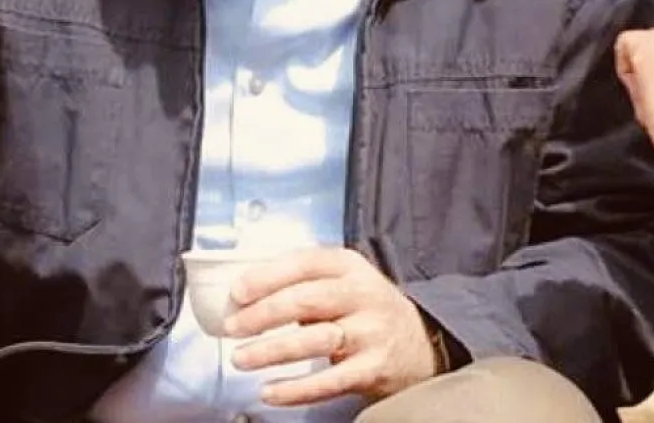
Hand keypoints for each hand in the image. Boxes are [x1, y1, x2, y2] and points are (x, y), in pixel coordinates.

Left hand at [225, 247, 436, 405]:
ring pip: (315, 339)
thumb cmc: (367, 310)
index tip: (237, 292)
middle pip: (307, 300)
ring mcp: (371, 332)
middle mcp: (363, 295)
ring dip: (272, 350)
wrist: (420, 342)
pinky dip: (295, 389)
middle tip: (233, 328)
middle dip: (263, 314)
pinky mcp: (373, 368)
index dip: (268, 276)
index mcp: (350, 266)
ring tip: (242, 359)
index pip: (305, 263)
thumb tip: (246, 296)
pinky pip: (329, 381)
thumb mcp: (345, 280)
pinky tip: (270, 391)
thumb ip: (305, 282)